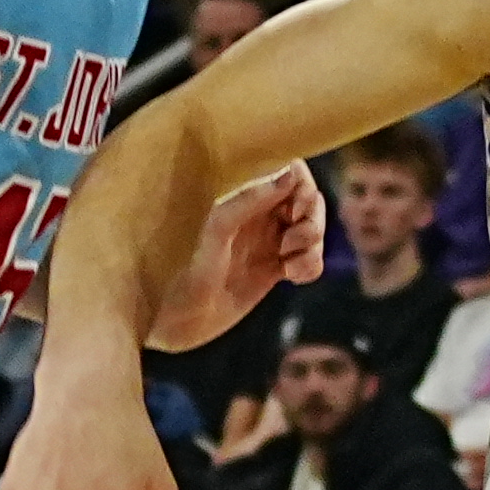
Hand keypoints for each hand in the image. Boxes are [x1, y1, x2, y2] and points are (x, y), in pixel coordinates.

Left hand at [152, 162, 331, 349]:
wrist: (175, 318)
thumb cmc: (185, 267)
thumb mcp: (217, 228)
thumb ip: (252, 198)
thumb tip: (293, 171)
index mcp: (244, 197)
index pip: (293, 174)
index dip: (304, 189)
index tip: (294, 211)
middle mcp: (259, 216)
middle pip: (309, 201)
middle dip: (313, 220)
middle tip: (291, 242)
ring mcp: (267, 243)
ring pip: (313, 232)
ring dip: (313, 245)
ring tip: (290, 264)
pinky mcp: (273, 271)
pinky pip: (310, 260)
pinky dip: (311, 266)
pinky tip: (292, 277)